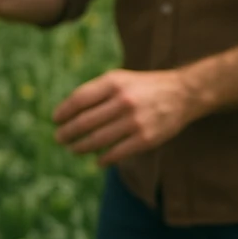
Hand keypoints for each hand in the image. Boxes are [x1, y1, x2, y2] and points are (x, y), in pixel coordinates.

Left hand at [52, 69, 204, 166]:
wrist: (183, 94)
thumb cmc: (143, 87)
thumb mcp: (120, 79)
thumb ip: (96, 91)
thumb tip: (67, 111)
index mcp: (114, 83)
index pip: (79, 99)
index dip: (64, 111)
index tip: (55, 119)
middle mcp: (123, 101)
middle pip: (85, 121)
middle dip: (67, 132)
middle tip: (59, 138)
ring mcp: (135, 121)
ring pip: (98, 139)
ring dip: (81, 147)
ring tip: (73, 149)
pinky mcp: (146, 139)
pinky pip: (117, 153)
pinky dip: (103, 158)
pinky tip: (97, 160)